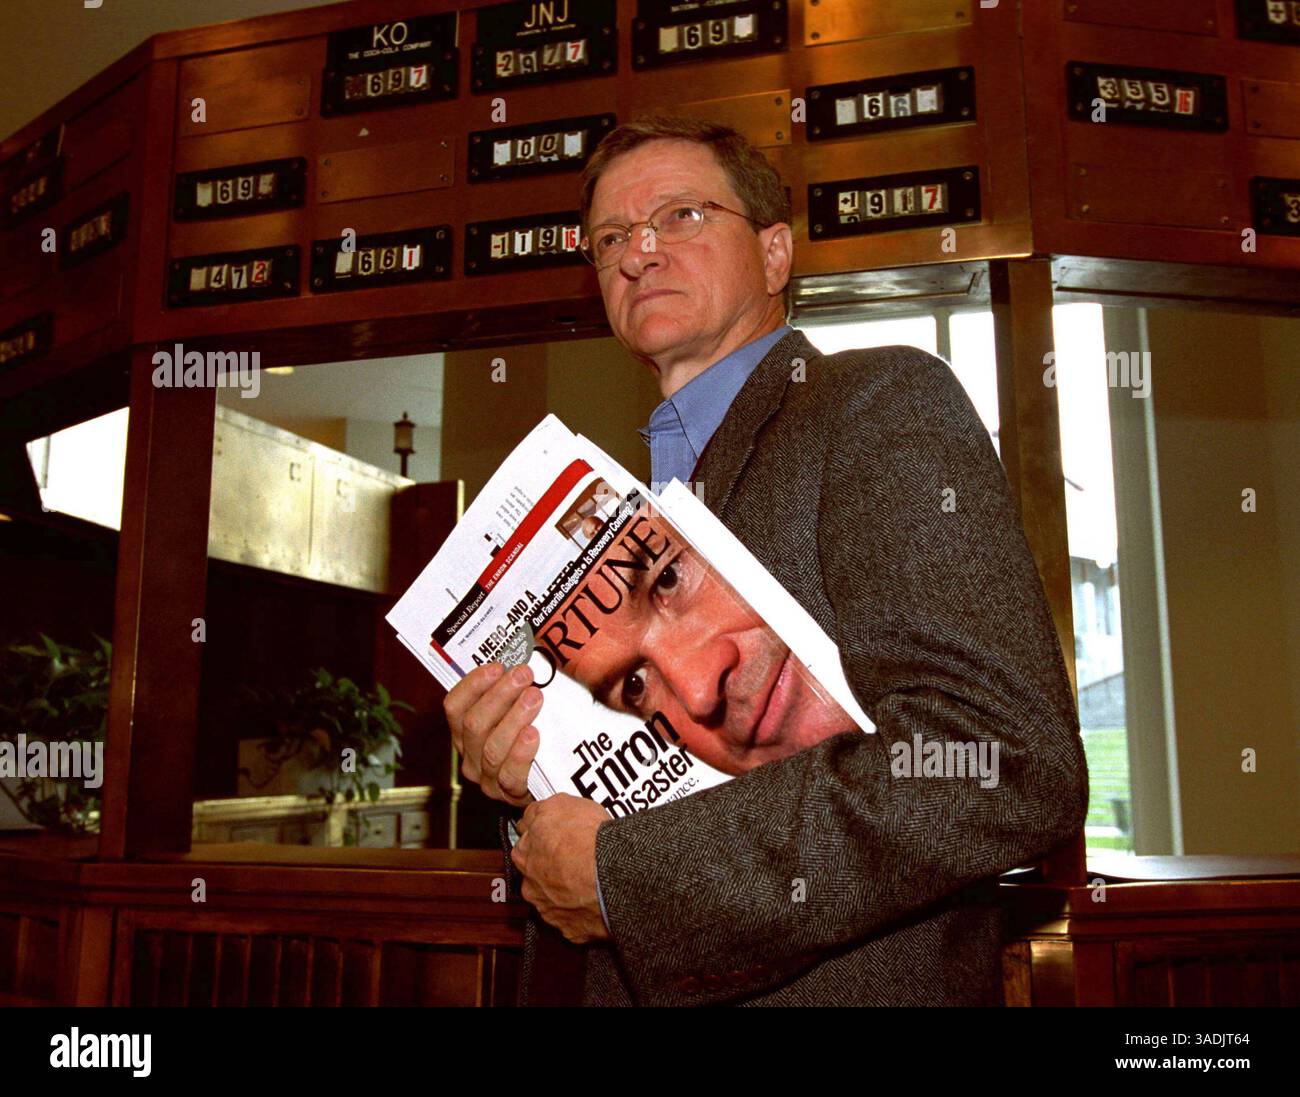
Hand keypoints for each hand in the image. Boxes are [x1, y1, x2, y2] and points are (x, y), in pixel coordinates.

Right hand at [443, 662, 540, 807]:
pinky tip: (533, 734)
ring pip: (492, 748)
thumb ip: (510, 688)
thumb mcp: (514, 710)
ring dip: (514, 718)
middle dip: (500, 695)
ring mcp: (488, 778)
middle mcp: (470, 755)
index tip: (498, 667)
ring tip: (534, 698)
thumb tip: (517, 660)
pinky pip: (511, 775)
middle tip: (523, 675)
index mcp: (464, 732)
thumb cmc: (531, 738)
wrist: (549, 782)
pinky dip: (521, 753)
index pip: (454, 706)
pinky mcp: (510, 794)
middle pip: (474, 724)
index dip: (473, 684)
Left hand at [512, 794, 611, 943]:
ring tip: (591, 881)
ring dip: (567, 892)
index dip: (543, 838)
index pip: (526, 843)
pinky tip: (597, 899)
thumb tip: (535, 812)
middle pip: (537, 874)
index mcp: (524, 854)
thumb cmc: (586, 839)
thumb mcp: (560, 804)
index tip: (555, 837)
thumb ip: (540, 810)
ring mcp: (549, 910)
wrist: (610, 876)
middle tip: (576, 858)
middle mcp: (531, 885)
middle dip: (551, 868)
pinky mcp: (570, 930)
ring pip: (554, 899)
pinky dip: (583, 912)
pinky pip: (575, 920)